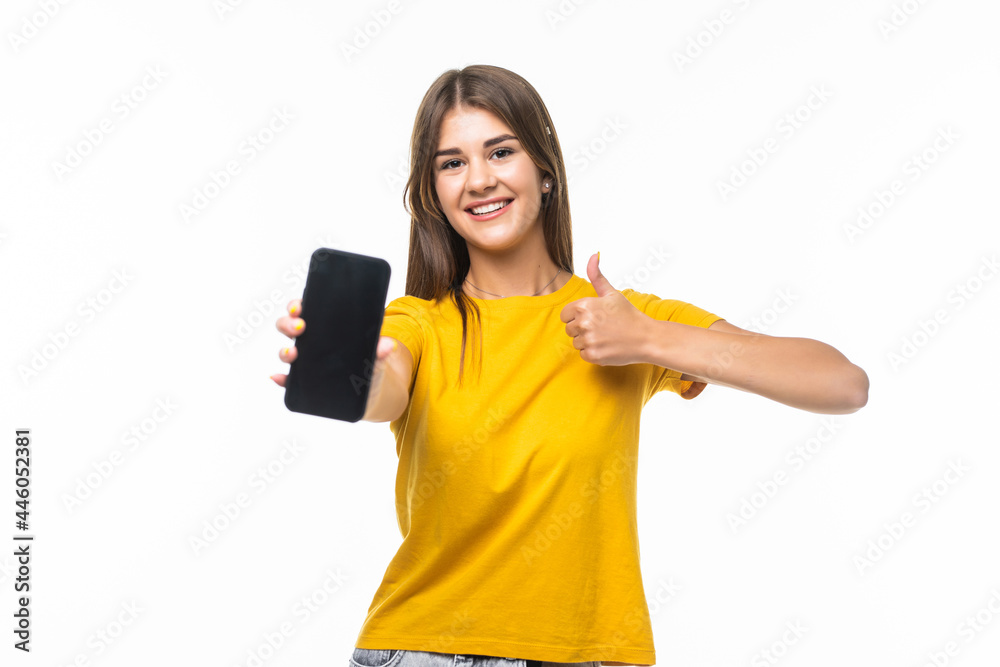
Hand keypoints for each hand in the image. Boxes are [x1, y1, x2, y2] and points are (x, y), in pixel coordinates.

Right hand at [269, 299, 397, 392]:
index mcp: (323, 326)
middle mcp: (310, 340)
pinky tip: (279, 378)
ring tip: (294, 352)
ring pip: (286, 351)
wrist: (370, 388)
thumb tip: (388, 345)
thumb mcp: (376, 354)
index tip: (298, 307)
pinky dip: (282, 379)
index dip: (296, 305)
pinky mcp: (304, 381)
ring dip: (285, 351)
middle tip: (300, 327)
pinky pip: (288, 380)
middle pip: (288, 326)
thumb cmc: (369, 361)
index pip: (304, 310)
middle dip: (288, 324)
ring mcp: (305, 361)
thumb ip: (380, 349)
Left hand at [559, 252, 650, 365]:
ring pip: (576, 342)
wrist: (646, 337)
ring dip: (588, 341)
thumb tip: (594, 254)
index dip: (577, 316)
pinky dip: (593, 353)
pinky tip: (607, 346)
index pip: (565, 315)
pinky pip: (583, 354)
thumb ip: (597, 276)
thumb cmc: (628, 314)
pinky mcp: (593, 355)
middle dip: (582, 329)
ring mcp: (588, 340)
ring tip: (606, 337)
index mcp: (584, 305)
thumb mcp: (612, 293)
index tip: (592, 318)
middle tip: (602, 328)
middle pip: (569, 329)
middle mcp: (583, 322)